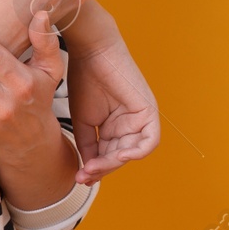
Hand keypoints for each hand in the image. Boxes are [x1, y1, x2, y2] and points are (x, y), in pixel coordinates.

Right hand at [67, 25, 158, 182]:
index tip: (78, 177)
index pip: (108, 156)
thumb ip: (87, 145)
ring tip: (94, 166)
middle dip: (102, 168)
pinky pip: (149, 142)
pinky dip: (136, 153)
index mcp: (114, 126)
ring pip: (132, 153)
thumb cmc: (84, 78)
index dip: (95, 169)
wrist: (90, 51)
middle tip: (84, 174)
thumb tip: (87, 170)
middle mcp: (129, 125)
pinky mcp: (149, 111)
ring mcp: (140, 118)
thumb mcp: (82, 120)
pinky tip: (118, 156)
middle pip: (119, 157)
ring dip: (114, 163)